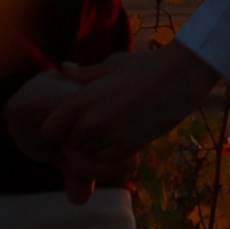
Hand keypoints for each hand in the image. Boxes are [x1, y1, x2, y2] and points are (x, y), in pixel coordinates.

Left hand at [5, 42, 223, 198]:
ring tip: (106, 135)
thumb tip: (63, 68)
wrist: (180, 77)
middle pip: (67, 146)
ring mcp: (109, 137)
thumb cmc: (146, 65)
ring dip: (92, 151)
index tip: (66, 126)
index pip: (49, 130)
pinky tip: (120, 140)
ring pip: (86, 157)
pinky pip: (106, 164)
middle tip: (89, 131)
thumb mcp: (111, 64)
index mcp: (81, 99)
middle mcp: (91, 121)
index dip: (54, 130)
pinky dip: (109, 158)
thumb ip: (84, 73)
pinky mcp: (128, 148)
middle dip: (74, 141)